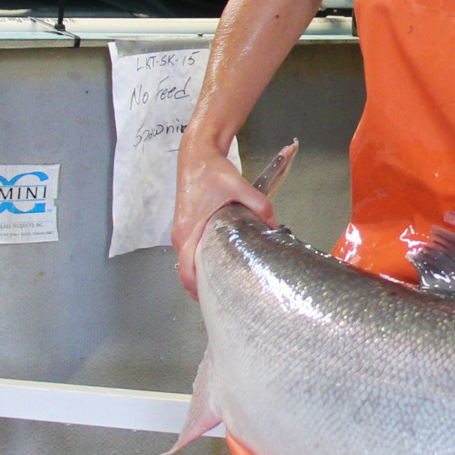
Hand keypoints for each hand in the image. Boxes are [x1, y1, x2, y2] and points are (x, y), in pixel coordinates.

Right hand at [173, 145, 271, 298]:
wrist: (196, 155)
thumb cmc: (211, 171)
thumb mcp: (238, 185)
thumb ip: (258, 205)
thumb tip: (273, 224)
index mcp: (189, 230)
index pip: (188, 271)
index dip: (199, 289)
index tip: (214, 299)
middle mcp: (181, 234)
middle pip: (185, 273)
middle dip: (201, 288)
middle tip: (223, 297)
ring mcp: (181, 232)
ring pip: (186, 264)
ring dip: (199, 276)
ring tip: (221, 284)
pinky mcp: (185, 227)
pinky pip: (188, 253)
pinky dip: (198, 263)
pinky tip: (216, 265)